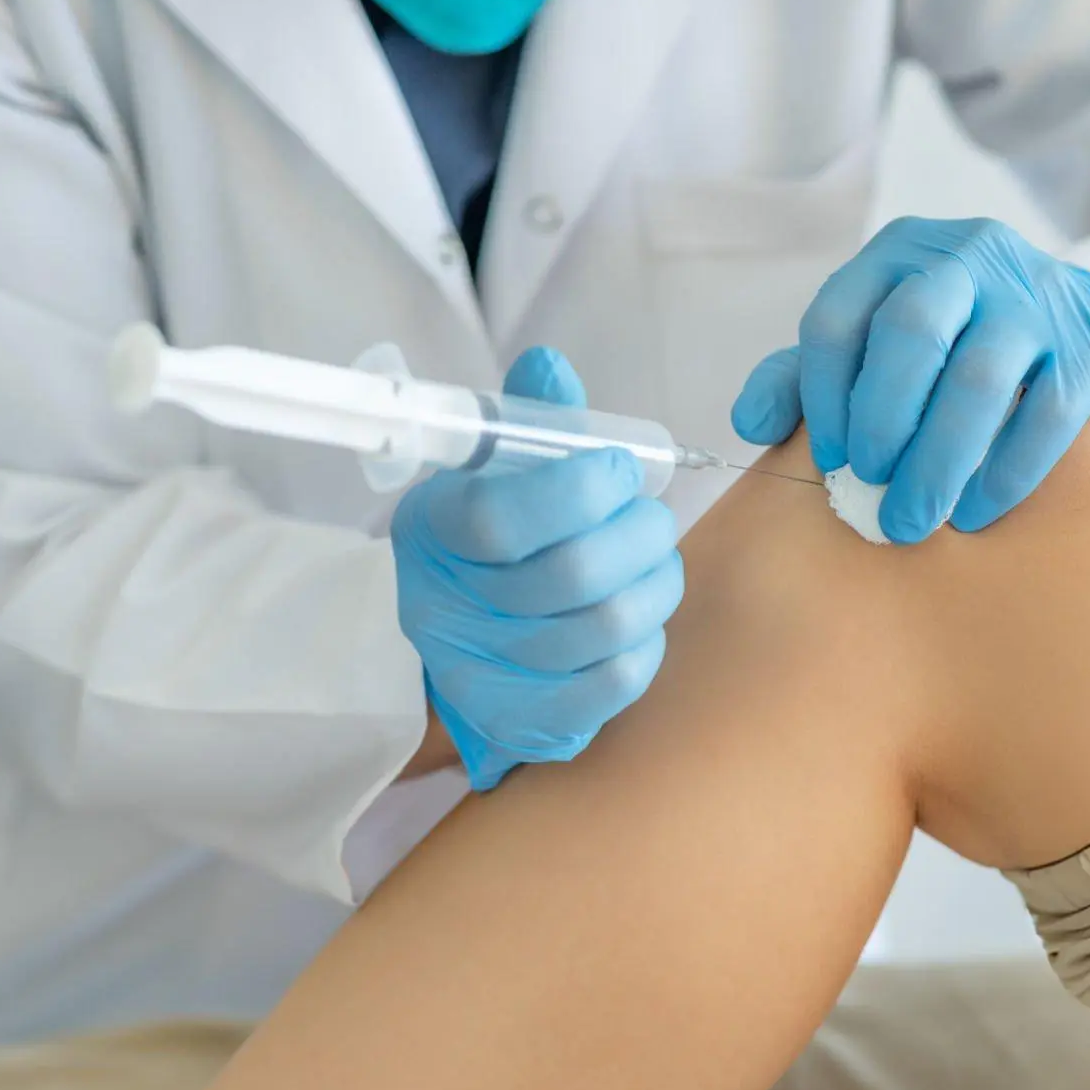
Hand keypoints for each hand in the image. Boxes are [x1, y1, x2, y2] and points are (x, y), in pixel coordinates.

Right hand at [392, 348, 682, 789]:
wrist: (462, 639)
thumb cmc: (493, 542)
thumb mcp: (496, 470)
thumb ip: (533, 421)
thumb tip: (550, 367)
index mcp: (434, 530)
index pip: (504, 517)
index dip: (580, 488)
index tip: (620, 469)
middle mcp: (446, 609)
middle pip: (575, 574)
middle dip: (640, 532)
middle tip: (649, 515)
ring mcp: (484, 674)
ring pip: (611, 625)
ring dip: (656, 581)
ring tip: (653, 559)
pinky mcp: (528, 722)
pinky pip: (620, 680)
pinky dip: (648, 638)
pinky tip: (638, 613)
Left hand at [730, 217, 1089, 543]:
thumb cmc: (959, 343)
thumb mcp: (879, 340)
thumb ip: (809, 375)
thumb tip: (749, 422)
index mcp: (899, 254)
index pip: (839, 315)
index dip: (823, 394)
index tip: (829, 458)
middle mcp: (966, 259)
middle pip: (909, 331)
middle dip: (881, 419)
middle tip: (867, 486)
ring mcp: (1034, 296)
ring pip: (979, 376)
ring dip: (939, 458)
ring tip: (915, 518)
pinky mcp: (1089, 344)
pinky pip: (1048, 412)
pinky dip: (1006, 471)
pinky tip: (976, 512)